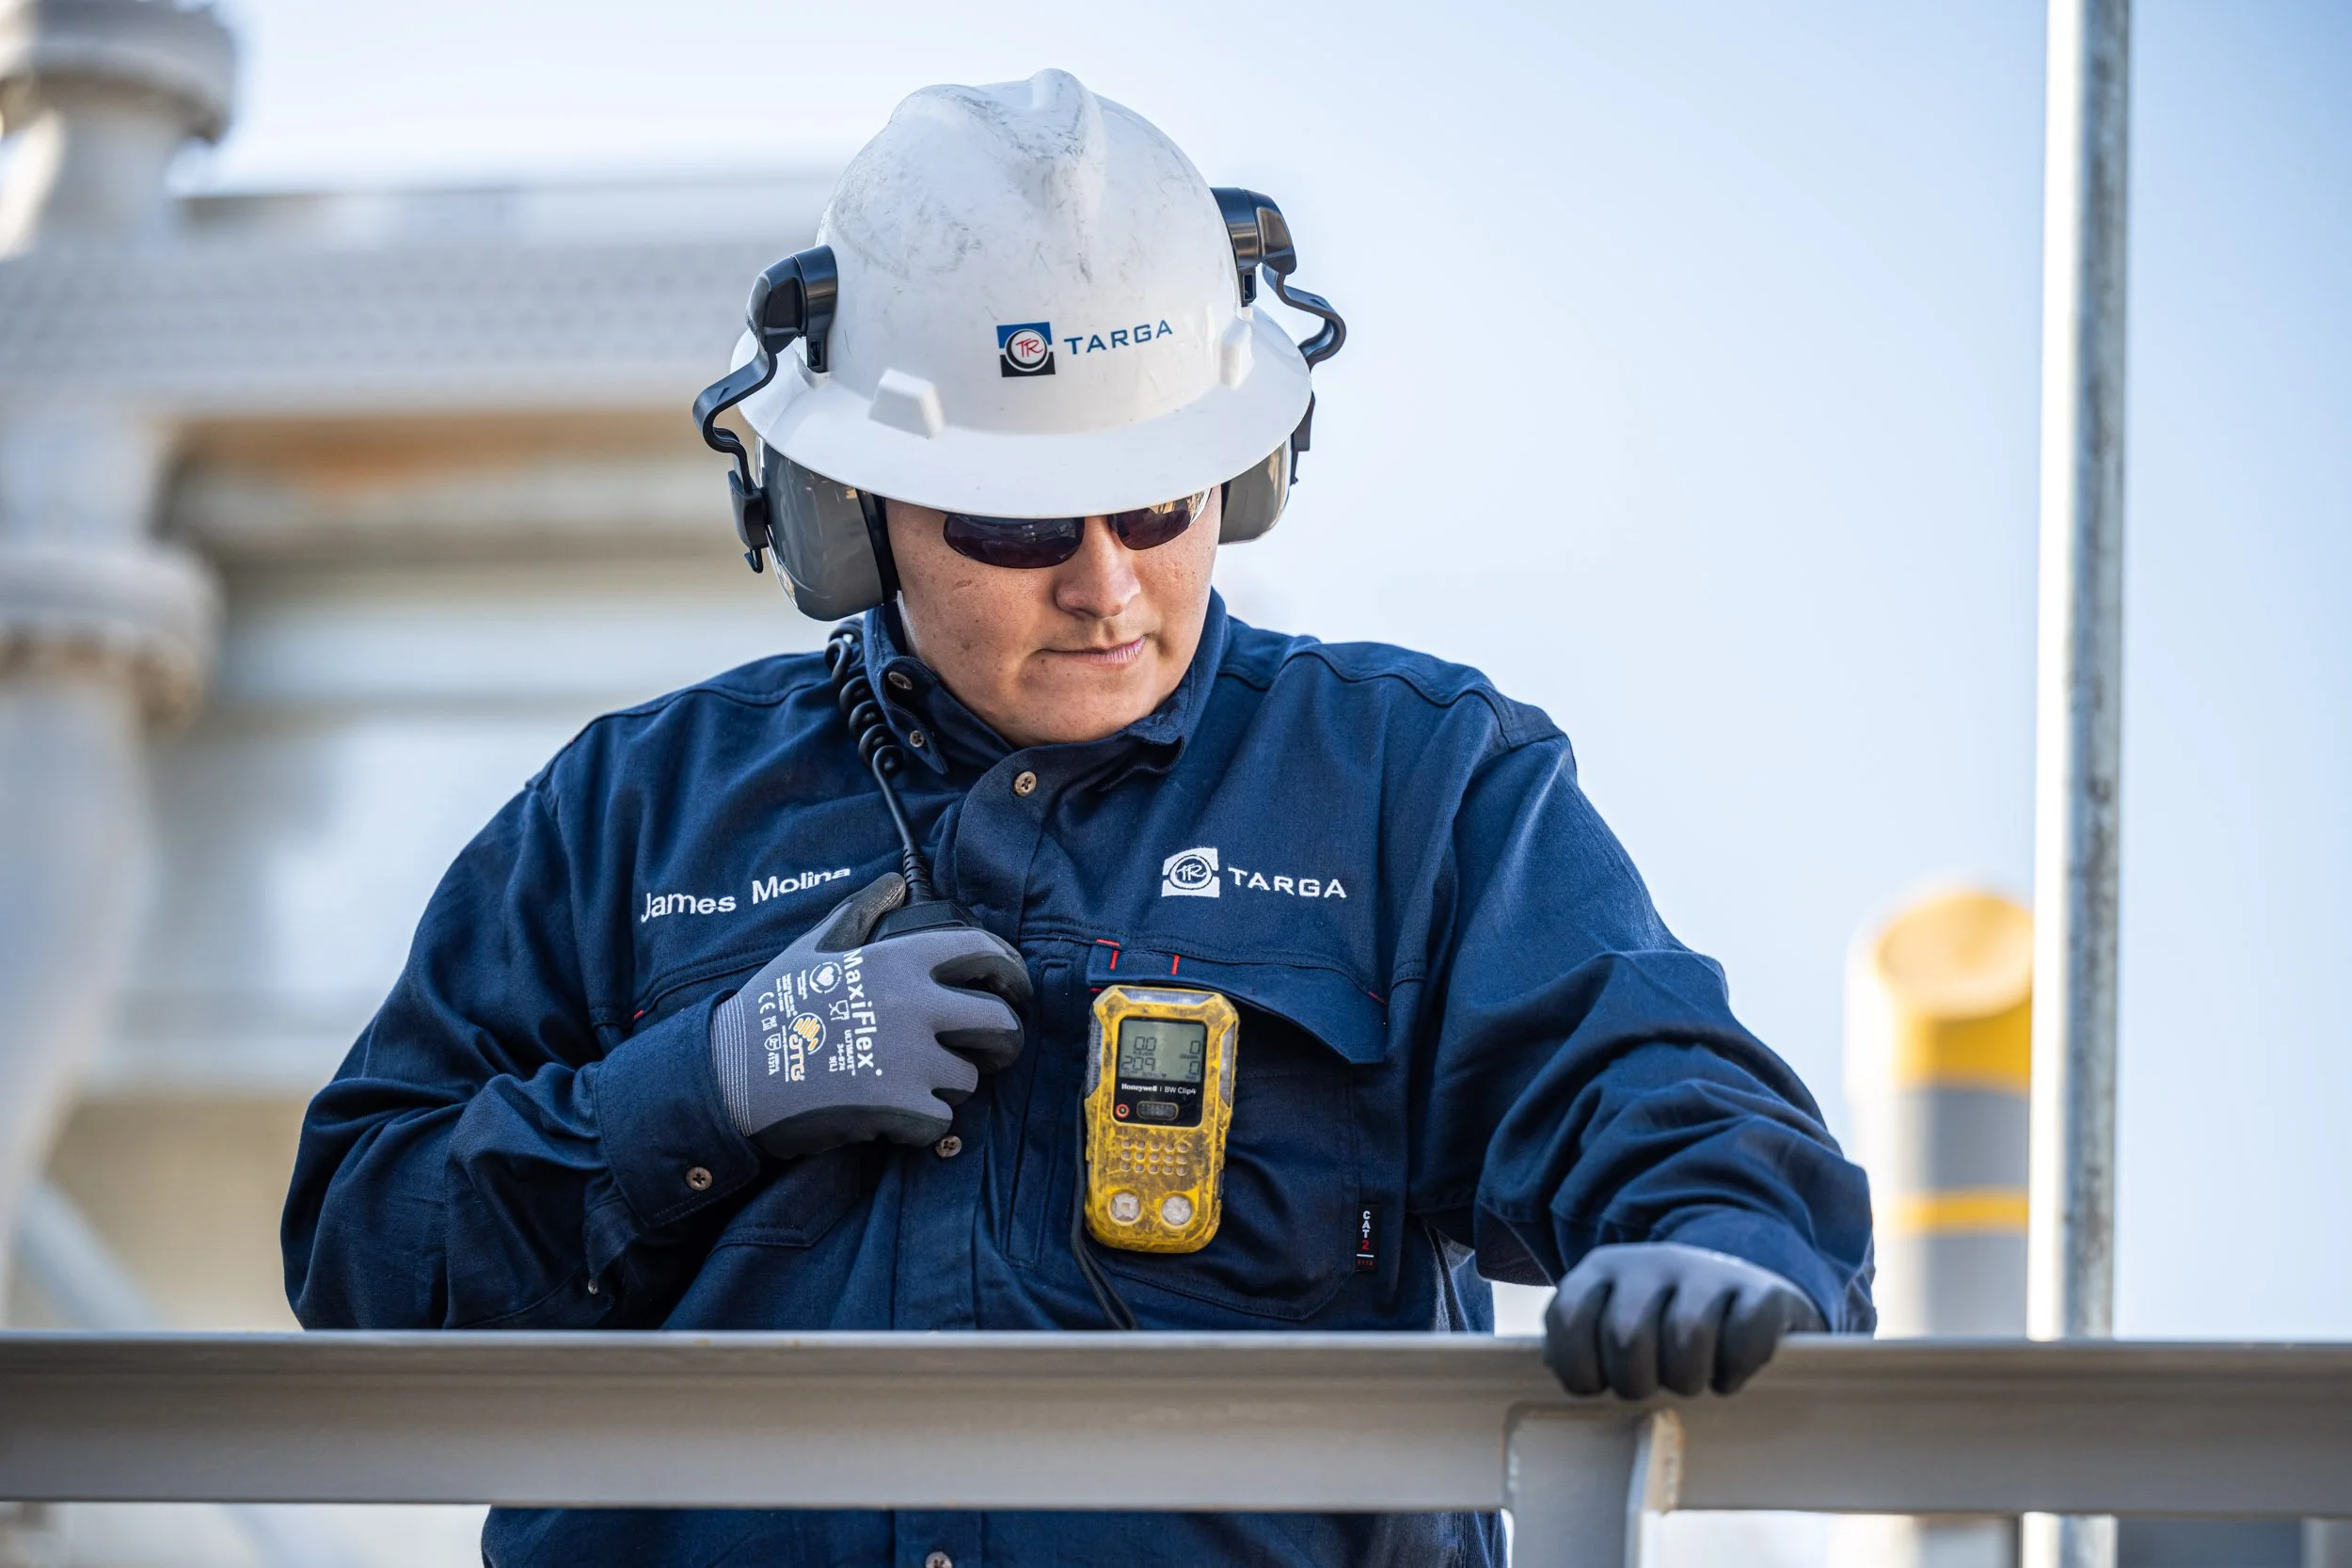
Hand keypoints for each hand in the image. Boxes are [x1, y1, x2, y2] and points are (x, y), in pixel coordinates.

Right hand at [709, 874, 1029, 1158]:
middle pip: (1002, 1025)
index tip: (1014, 990)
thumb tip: (895, 883)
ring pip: (971, 1079)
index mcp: (898, 960)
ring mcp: (910, 1058)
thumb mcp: (813, 948)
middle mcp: (914, 1004)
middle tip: (987, 1052)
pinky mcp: (900, 1107)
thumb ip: (861, 913)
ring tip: (911, 1083)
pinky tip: (891, 1113)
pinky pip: (943, 1120)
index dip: (1013, 971)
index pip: (986, 951)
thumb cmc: (773, 1009)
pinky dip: (923, 1124)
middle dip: (1004, 1041)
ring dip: (950, 1086)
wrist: (732, 1077)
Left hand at [1543, 1242, 1824, 1398]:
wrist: (1741, 1286)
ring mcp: (1708, 1271)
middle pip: (1627, 1336)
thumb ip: (1578, 1343)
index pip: (1570, 1316)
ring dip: (1687, 1378)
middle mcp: (1652, 1261)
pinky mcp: (1761, 1290)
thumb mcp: (1608, 1323)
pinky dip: (1737, 1368)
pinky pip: (1745, 1336)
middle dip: (1636, 1382)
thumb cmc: (1661, 1325)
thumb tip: (1558, 1368)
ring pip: (1686, 1336)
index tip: (1598, 1385)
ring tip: (1692, 1381)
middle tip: (1652, 1386)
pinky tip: (1731, 1372)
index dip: (1580, 1368)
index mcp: (1603, 1269)